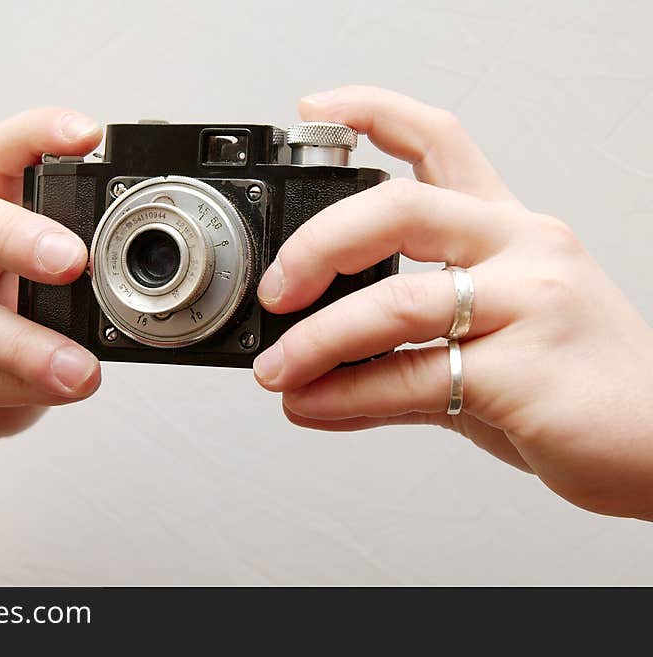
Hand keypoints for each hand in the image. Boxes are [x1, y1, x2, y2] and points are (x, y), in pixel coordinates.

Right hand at [0, 108, 102, 496]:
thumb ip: (74, 304)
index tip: (89, 134)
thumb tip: (134, 298)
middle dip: (19, 234)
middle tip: (73, 262)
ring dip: (28, 342)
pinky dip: (10, 386)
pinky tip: (50, 392)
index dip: (36, 136)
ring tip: (80, 368)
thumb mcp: (37, 324)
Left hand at [253, 86, 652, 519]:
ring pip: (397, 301)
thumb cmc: (573, 385)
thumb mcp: (489, 342)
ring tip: (277, 371)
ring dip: (316, 340)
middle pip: (400, 208)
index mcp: (510, 229)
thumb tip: (312, 378)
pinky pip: (412, 375)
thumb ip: (402, 350)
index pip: (439, 141)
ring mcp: (530, 302)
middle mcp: (523, 248)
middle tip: (276, 290)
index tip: (314, 111)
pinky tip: (316, 406)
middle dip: (317, 245)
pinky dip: (348, 394)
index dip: (372, 113)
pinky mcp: (528, 369)